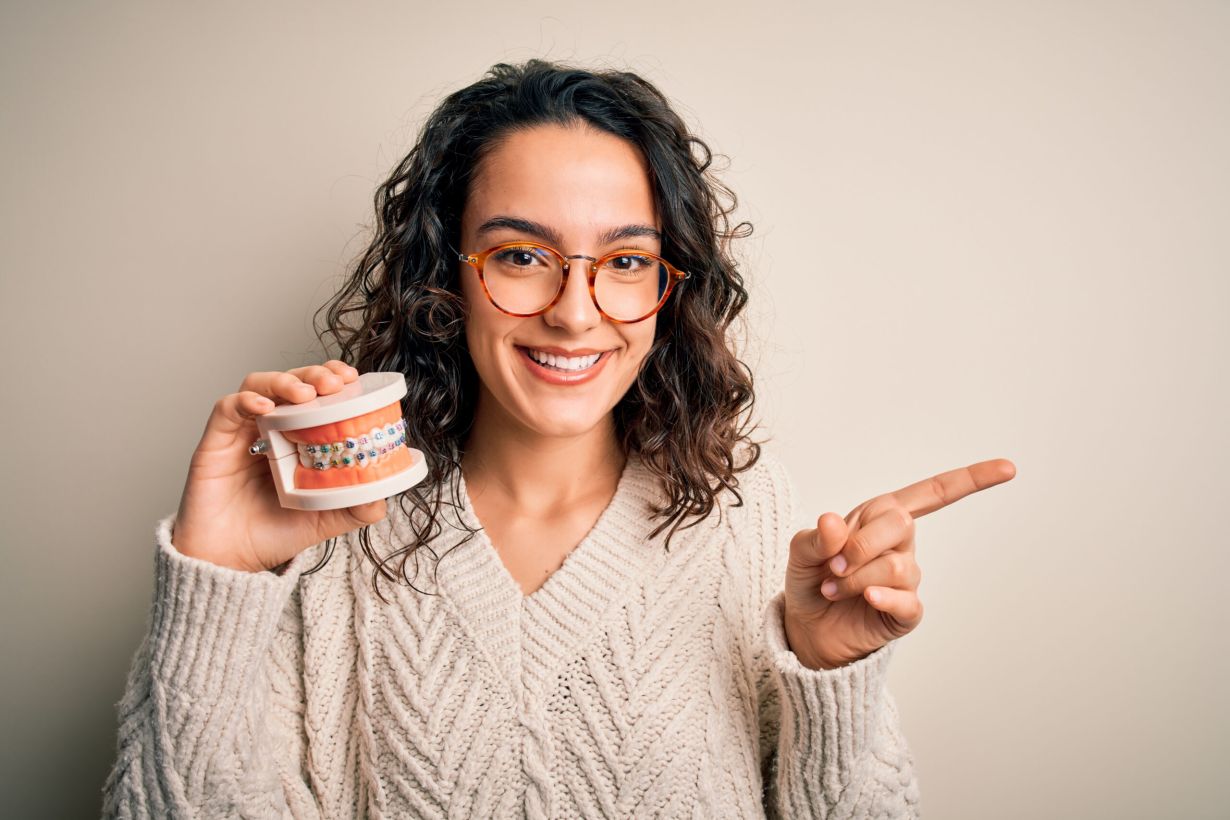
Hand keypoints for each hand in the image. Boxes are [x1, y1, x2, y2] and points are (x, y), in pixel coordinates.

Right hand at [172, 361, 388, 572]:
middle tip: (334, 382)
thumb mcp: (327, 518)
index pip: (316, 393)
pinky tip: (265, 408)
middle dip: (314, 374)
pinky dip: (245, 401)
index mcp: (299, 438)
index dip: (332, 378)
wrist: (232, 561)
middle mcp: (271, 428)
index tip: (352, 378)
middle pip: (291, 381)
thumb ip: (358, 505)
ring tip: (305, 394)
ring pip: (258, 384)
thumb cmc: (275, 533)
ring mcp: (243, 432)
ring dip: (284, 381)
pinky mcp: (215, 442)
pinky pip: (226, 409)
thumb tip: (384, 494)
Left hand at [782, 459, 1016, 669]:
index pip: (932, 493)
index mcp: (880, 517)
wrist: (807, 628)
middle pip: (901, 524)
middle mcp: (900, 544)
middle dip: (860, 543)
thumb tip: (831, 521)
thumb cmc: (811, 581)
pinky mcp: (906, 612)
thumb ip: (815, 536)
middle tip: (833, 564)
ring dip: (857, 576)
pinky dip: (883, 596)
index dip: (970, 479)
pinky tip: (867, 597)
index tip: (1009, 468)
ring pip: (898, 566)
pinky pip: (907, 601)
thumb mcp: (801, 553)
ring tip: (834, 587)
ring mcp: (907, 579)